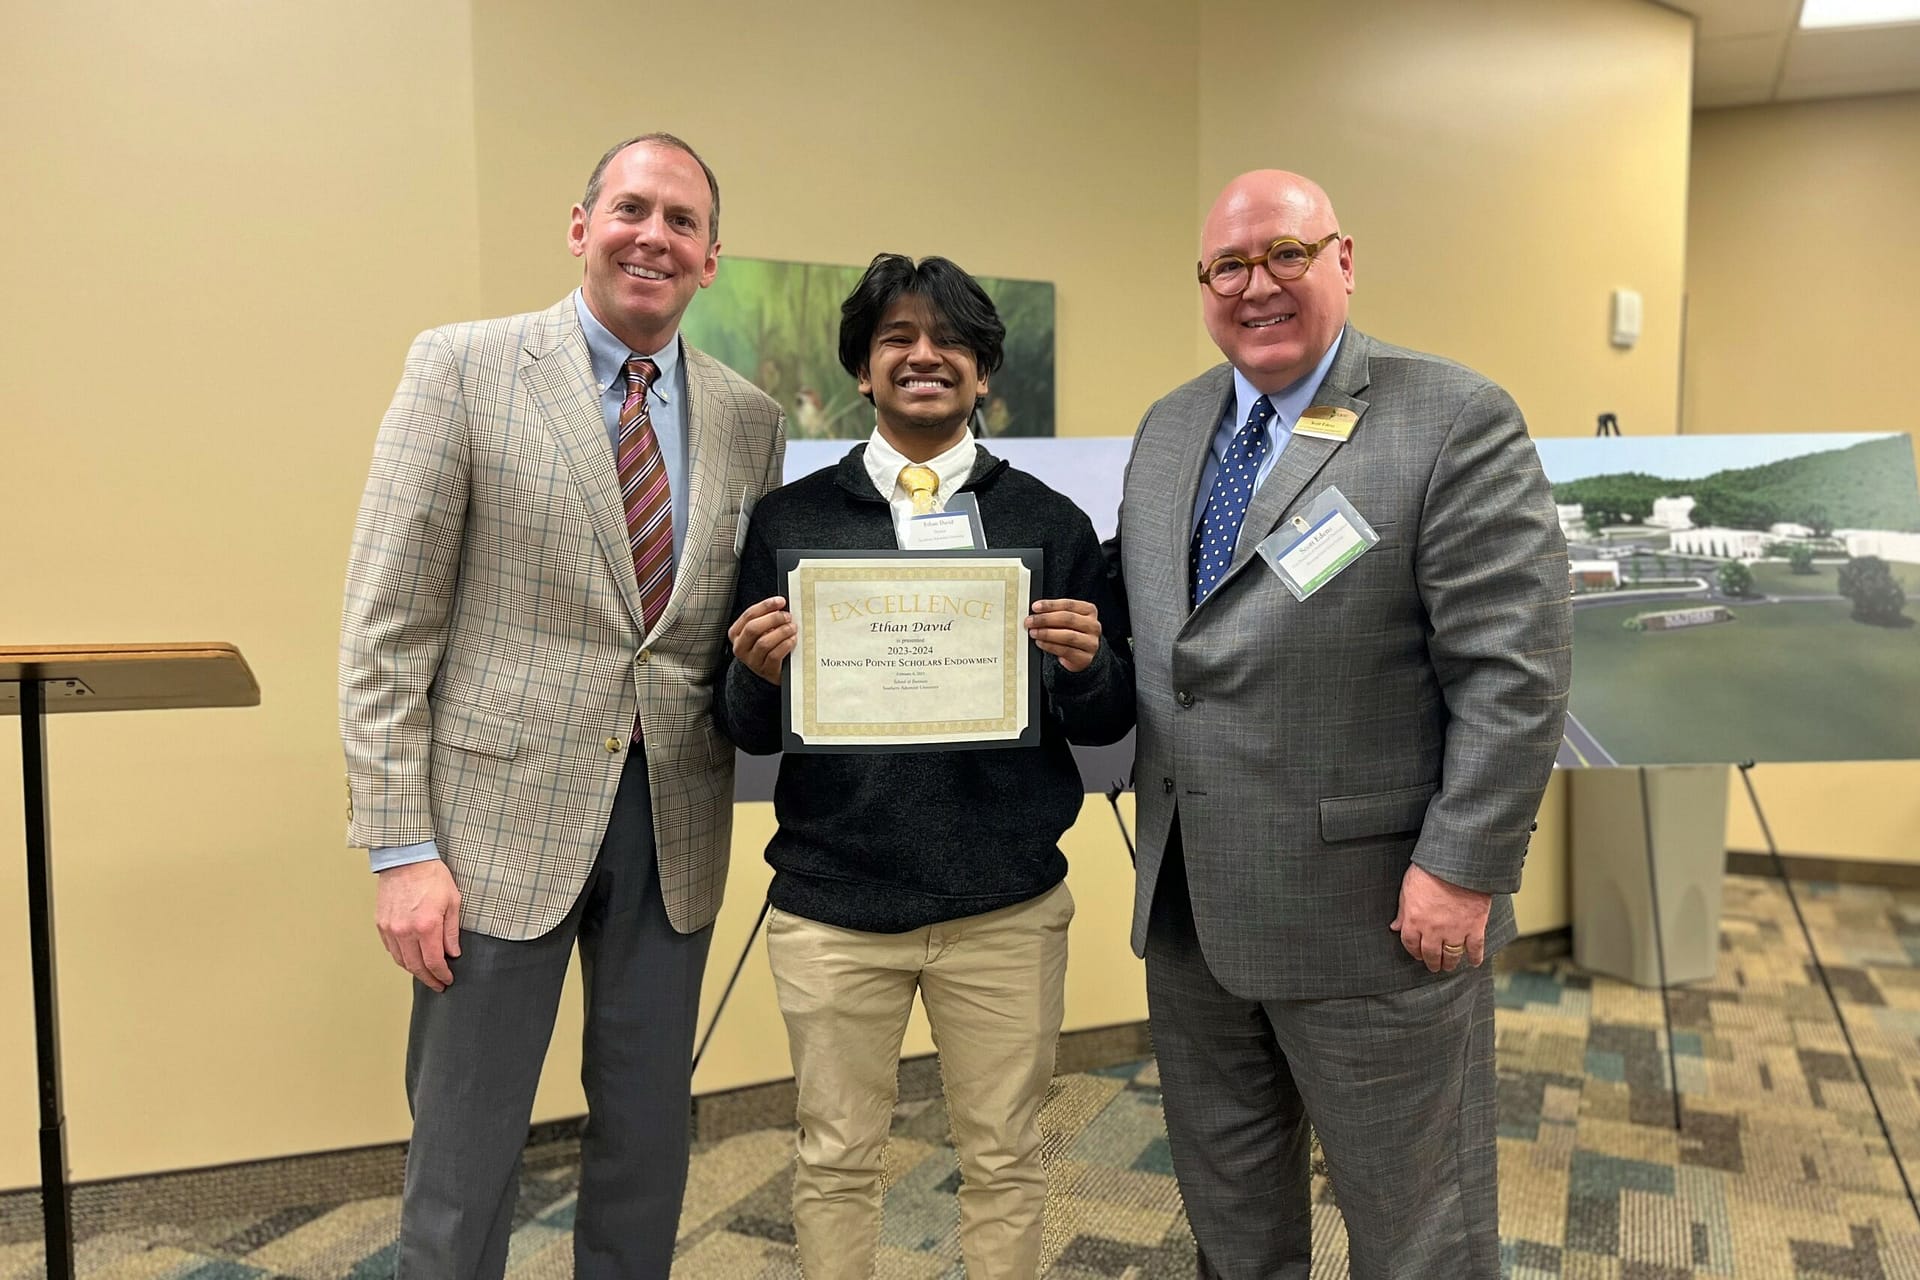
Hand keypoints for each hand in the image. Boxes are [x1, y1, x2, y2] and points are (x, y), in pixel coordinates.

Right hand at [376, 859, 461, 990]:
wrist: (406, 859)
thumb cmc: (432, 876)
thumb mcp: (453, 902)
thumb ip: (451, 932)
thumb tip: (452, 953)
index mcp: (426, 926)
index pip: (434, 962)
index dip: (442, 975)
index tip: (447, 980)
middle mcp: (405, 931)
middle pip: (415, 966)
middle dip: (428, 979)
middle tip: (437, 984)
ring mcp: (391, 928)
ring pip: (401, 960)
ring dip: (414, 970)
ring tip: (425, 974)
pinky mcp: (381, 924)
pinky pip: (391, 949)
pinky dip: (401, 957)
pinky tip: (410, 958)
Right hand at [728, 596, 795, 684]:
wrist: (767, 670)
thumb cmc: (765, 646)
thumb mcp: (760, 631)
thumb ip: (766, 618)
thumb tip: (780, 604)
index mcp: (736, 633)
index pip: (749, 615)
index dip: (766, 606)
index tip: (780, 601)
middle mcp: (740, 647)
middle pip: (753, 628)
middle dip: (773, 619)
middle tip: (787, 616)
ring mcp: (751, 660)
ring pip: (764, 643)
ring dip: (781, 632)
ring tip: (792, 628)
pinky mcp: (765, 670)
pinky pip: (774, 656)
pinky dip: (785, 645)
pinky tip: (792, 640)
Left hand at [1024, 598, 1101, 672]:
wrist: (1082, 655)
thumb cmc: (1072, 632)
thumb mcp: (1067, 620)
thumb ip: (1054, 613)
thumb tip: (1035, 613)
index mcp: (1089, 611)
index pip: (1069, 605)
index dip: (1050, 605)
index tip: (1035, 607)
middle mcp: (1093, 626)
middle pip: (1068, 619)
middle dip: (1046, 619)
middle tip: (1030, 621)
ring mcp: (1091, 642)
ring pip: (1068, 636)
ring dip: (1047, 633)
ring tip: (1034, 632)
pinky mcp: (1085, 658)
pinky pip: (1065, 651)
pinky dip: (1050, 646)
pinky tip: (1040, 643)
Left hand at [1390, 863, 1490, 973]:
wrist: (1457, 865)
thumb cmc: (1430, 870)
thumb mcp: (1408, 888)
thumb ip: (1402, 911)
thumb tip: (1395, 926)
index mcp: (1414, 920)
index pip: (1410, 944)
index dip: (1413, 951)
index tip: (1417, 955)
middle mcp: (1433, 930)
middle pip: (1430, 954)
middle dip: (1431, 962)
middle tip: (1433, 966)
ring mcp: (1455, 931)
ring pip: (1451, 955)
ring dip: (1449, 963)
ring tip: (1449, 966)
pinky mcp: (1474, 927)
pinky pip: (1475, 948)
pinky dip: (1475, 957)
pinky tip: (1474, 962)